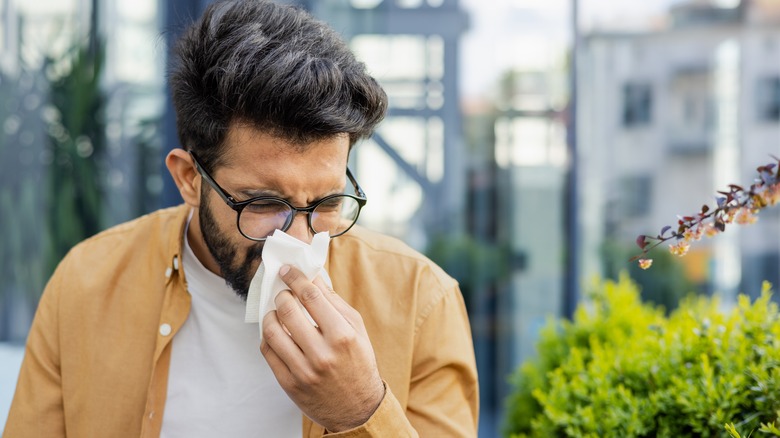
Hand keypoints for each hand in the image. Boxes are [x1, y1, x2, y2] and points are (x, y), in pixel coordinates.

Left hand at [261, 265, 384, 431]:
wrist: (356, 408)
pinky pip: (267, 351)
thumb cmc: (358, 362)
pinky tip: (275, 332)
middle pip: (288, 310)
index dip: (295, 278)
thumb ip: (334, 302)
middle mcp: (322, 353)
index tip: (287, 270)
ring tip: (276, 312)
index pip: (311, 296)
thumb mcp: (356, 329)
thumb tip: (313, 277)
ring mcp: (303, 370)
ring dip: (270, 314)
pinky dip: (267, 336)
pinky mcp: (289, 383)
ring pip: (272, 331)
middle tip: (283, 292)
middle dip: (282, 295)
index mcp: (342, 336)